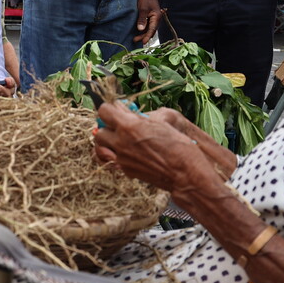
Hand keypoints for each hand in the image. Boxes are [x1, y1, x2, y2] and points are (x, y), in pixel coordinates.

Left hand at [92, 101, 224, 197]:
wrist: (184, 173)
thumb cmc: (178, 146)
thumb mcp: (162, 123)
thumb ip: (141, 117)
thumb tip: (129, 111)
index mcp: (130, 126)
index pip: (104, 111)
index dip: (109, 109)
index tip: (117, 110)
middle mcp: (121, 142)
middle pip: (99, 131)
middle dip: (106, 127)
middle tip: (118, 126)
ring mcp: (121, 158)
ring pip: (100, 148)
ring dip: (105, 142)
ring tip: (117, 140)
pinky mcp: (125, 170)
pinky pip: (110, 161)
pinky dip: (112, 156)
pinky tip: (123, 153)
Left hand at [133, 0, 160, 42]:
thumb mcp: (143, 9)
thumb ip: (142, 19)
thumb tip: (140, 30)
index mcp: (156, 18)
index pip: (152, 30)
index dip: (147, 36)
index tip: (143, 42)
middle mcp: (156, 19)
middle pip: (151, 31)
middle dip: (144, 36)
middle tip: (135, 40)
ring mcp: (154, 18)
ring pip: (149, 29)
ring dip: (143, 33)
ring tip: (135, 38)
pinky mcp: (150, 17)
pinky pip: (148, 25)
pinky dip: (143, 29)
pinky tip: (138, 31)